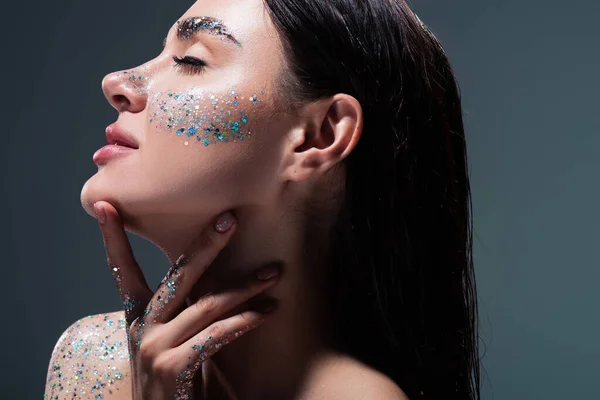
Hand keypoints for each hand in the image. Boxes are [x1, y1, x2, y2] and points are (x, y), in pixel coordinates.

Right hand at [93, 201, 279, 399]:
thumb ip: (182, 309)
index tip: (104, 205)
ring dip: (246, 286)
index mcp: (136, 317)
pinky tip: (269, 310)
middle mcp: (142, 327)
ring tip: (274, 272)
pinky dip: (246, 320)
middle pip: (177, 276)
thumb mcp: (168, 339)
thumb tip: (209, 272)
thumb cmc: (172, 380)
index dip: (113, 237)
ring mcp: (155, 347)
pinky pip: (217, 335)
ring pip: (207, 304)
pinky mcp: (173, 366)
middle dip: (206, 244)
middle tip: (231, 218)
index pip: (121, 269)